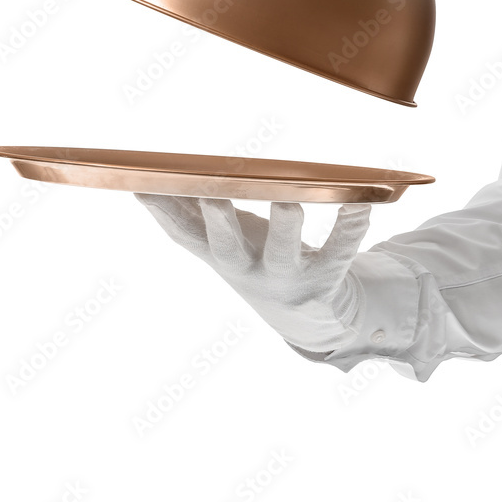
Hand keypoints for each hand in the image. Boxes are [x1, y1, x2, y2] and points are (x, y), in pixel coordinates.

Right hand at [135, 194, 371, 352]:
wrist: (308, 316)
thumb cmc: (257, 260)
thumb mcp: (222, 243)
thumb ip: (187, 217)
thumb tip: (142, 186)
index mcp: (221, 256)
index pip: (185, 236)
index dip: (162, 214)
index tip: (144, 186)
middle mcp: (249, 271)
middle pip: (228, 250)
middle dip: (220, 224)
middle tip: (213, 196)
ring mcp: (286, 279)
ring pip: (282, 254)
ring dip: (284, 226)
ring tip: (288, 200)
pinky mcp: (324, 280)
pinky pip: (339, 252)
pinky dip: (350, 228)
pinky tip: (360, 205)